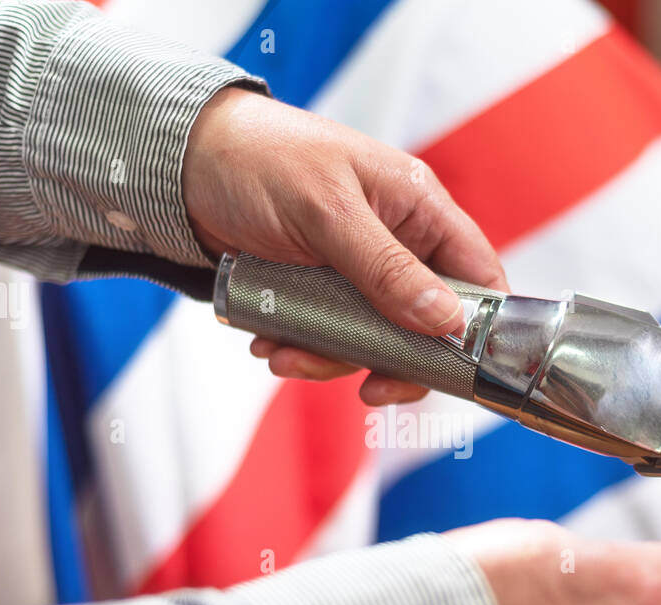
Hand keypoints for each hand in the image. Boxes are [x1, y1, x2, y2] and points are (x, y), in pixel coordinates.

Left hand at [184, 87, 507, 405]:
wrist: (181, 163)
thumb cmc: (259, 160)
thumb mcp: (327, 213)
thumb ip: (386, 269)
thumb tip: (447, 321)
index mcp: (419, 208)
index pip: (479, 276)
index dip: (479, 328)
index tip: (453, 370)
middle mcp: (398, 242)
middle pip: (428, 325)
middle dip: (392, 359)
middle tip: (367, 387)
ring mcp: (358, 271)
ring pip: (374, 340)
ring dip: (332, 357)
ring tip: (283, 353)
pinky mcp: (321, 290)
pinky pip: (331, 336)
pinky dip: (303, 347)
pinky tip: (269, 341)